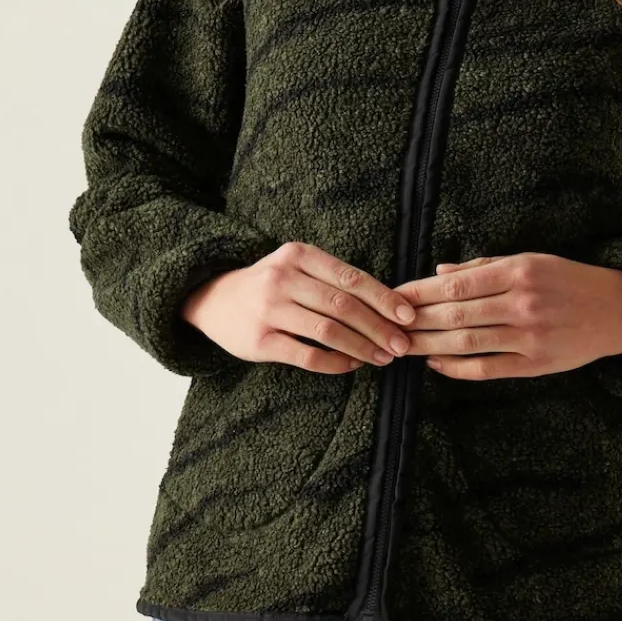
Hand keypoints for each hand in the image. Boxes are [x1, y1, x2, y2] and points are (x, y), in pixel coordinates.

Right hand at [180, 240, 414, 372]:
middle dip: (378, 327)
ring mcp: (269, 310)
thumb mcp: (296, 267)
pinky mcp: (259, 341)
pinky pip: (306, 355)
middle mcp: (282, 278)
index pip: (351, 278)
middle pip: (343, 305)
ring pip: (328, 331)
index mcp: (298, 255)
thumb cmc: (269, 285)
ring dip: (361, 347)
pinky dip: (334, 363)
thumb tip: (388, 302)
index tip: (408, 316)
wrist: (214, 300)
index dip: (383, 298)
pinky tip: (351, 365)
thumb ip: (333, 279)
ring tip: (382, 358)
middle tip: (401, 344)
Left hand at [392, 252, 621, 380]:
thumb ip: (484, 267)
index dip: (419, 292)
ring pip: (467, 342)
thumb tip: (439, 272)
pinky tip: (435, 363)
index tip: (393, 296)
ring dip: (428, 345)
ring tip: (401, 346)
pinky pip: (488, 369)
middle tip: (386, 325)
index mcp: (518, 271)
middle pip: (455, 314)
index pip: (456, 284)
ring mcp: (529, 337)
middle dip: (416, 320)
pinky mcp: (536, 365)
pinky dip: (457, 367)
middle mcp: (522, 303)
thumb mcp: (530, 260)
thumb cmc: (567, 280)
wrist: (616, 310)